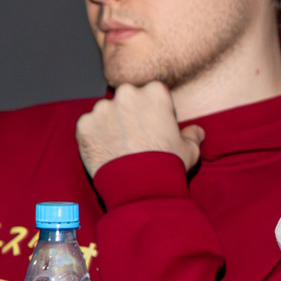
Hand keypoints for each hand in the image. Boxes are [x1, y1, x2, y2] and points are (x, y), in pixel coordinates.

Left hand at [77, 82, 204, 177]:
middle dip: (130, 112)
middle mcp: (127, 94)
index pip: (153, 93)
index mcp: (154, 93)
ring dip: (111, 123)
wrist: (140, 187)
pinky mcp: (84, 124)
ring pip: (106, 111)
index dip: (154, 109)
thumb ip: (192, 136)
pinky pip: (89, 126)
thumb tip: (196, 132)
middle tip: (136, 136)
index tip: (155, 125)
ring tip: (121, 147)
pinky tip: (107, 152)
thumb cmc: (168, 165)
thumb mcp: (190, 149)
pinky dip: (95, 136)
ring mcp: (102, 108)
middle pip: (127, 97)